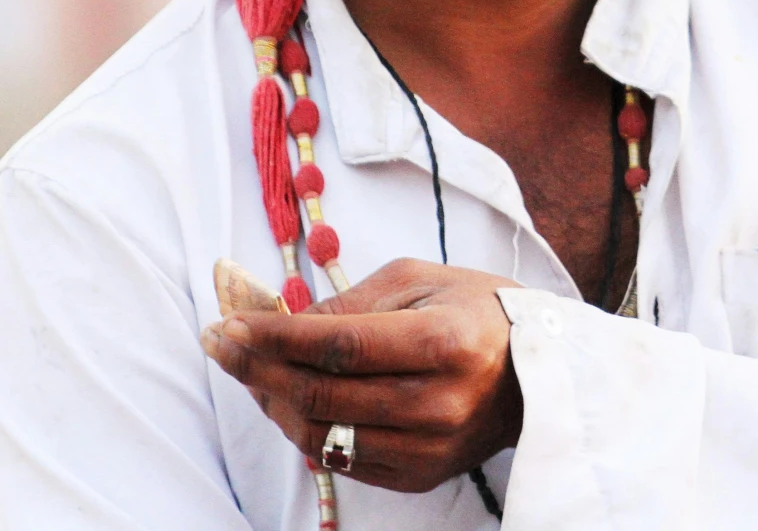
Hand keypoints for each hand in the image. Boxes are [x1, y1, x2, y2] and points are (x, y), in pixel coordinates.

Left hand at [202, 258, 523, 493]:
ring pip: (321, 435)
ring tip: (252, 371)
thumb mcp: (420, 280)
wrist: (536, 373)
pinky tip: (289, 400)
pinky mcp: (421, 475)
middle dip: (258, 369)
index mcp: (443, 342)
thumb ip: (350, 303)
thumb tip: (280, 321)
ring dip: (272, 403)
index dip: (274, 337)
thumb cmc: (478, 311)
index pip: (338, 346)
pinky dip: (306, 430)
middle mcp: (436, 403)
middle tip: (221, 345)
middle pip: (321, 396)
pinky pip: (342, 460)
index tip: (228, 324)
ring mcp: (428, 448)